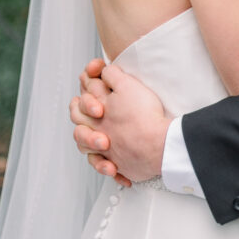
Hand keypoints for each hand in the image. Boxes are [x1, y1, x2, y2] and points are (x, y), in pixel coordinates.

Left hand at [72, 62, 171, 182]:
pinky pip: (108, 168)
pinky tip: (115, 167)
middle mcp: (99, 132)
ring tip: (99, 141)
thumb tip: (103, 70)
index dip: (86, 90)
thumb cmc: (144, 116)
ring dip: (90, 145)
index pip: (82, 100)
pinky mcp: (120, 165)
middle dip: (79, 116)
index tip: (93, 83)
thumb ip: (112, 75)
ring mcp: (108, 151)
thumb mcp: (128, 85)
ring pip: (88, 149)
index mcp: (98, 113)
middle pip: (80, 124)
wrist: (159, 144)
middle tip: (87, 110)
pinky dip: (110, 168)